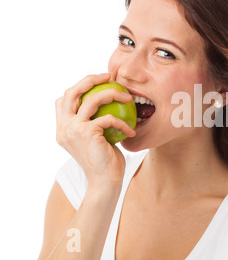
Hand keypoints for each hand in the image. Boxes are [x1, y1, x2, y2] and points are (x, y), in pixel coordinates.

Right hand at [55, 73, 135, 190]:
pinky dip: (123, 123)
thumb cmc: (105, 161)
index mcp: (63, 128)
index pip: (63, 100)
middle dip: (90, 79)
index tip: (98, 82)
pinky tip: (132, 130)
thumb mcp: (97, 139)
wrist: (105, 182)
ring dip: (112, 94)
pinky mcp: (87, 133)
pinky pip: (108, 118)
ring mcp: (73, 129)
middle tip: (109, 77)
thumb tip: (108, 104)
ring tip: (128, 97)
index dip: (79, 86)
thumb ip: (94, 123)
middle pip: (71, 92)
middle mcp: (63, 127)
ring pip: (91, 99)